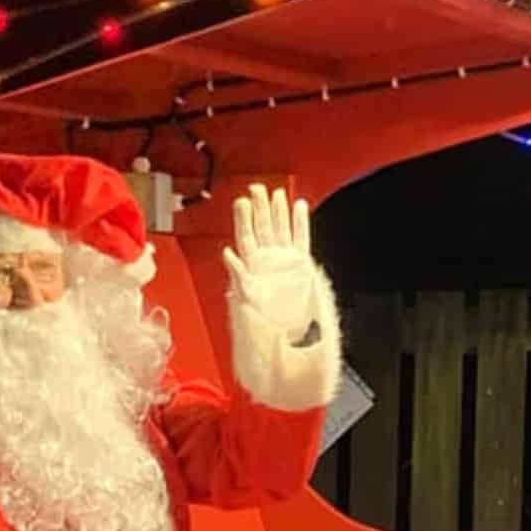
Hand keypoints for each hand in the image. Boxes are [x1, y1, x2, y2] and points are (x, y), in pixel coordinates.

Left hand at [223, 183, 320, 338]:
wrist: (289, 341)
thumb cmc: (266, 325)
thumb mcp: (246, 300)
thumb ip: (238, 276)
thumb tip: (228, 255)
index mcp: (252, 267)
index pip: (246, 236)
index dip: (244, 218)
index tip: (242, 201)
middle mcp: (267, 262)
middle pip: (262, 228)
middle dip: (260, 207)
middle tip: (257, 188)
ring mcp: (284, 262)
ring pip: (281, 229)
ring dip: (278, 211)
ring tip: (277, 193)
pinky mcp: (302, 266)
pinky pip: (301, 239)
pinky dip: (300, 222)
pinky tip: (299, 207)